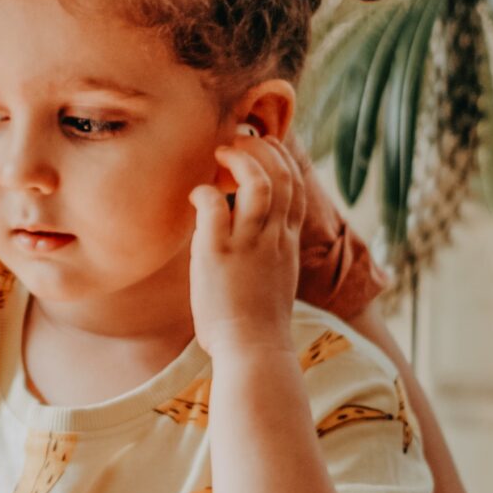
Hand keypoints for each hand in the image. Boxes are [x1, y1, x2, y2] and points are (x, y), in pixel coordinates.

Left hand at [189, 130, 306, 358]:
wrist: (254, 350)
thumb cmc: (257, 324)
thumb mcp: (274, 281)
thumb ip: (268, 255)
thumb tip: (252, 244)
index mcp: (288, 243)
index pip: (296, 189)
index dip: (282, 161)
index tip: (263, 148)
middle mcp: (274, 237)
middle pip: (282, 176)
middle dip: (263, 150)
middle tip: (238, 142)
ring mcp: (249, 243)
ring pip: (258, 183)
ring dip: (239, 159)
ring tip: (220, 153)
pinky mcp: (218, 253)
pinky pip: (215, 206)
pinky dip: (205, 191)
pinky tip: (196, 194)